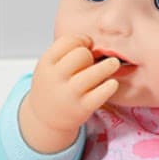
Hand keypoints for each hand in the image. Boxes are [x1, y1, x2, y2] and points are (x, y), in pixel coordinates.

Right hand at [18, 33, 121, 153]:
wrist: (45, 119)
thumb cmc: (52, 87)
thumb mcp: (49, 67)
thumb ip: (65, 52)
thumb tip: (91, 40)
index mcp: (46, 64)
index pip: (67, 41)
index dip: (81, 40)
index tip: (87, 46)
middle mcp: (55, 78)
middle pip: (81, 54)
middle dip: (90, 55)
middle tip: (93, 62)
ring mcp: (69, 94)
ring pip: (93, 72)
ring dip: (108, 66)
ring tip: (114, 64)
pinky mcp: (82, 108)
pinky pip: (101, 93)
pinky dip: (109, 86)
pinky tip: (112, 83)